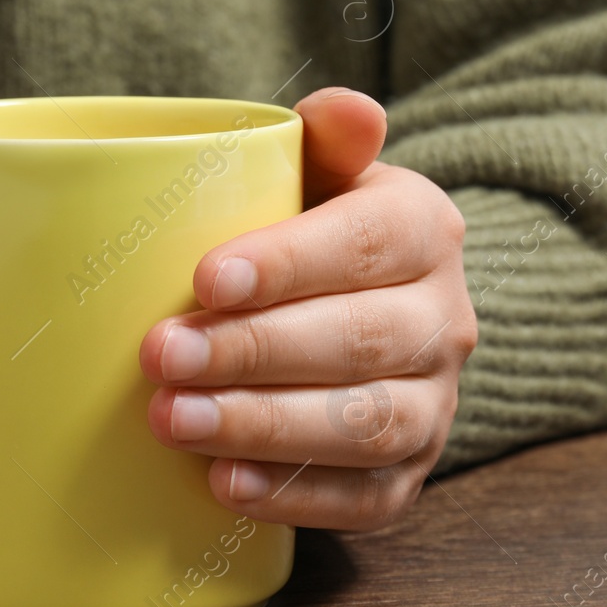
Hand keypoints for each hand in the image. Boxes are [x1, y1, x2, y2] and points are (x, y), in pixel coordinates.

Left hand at [141, 87, 475, 530]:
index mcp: (424, 230)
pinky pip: (368, 498)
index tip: (204, 280)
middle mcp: (445, 321)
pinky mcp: (408, 474)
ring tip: (173, 421)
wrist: (357, 310)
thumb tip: (347, 108)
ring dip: (265, 425)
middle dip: (253, 352)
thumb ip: (325, 140)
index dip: (288, 264)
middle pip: (360, 340)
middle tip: (161, 355)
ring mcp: (436, 406)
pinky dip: (296, 497)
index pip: (366, 244)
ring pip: (366, 424)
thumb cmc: (310, 233)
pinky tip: (224, 484)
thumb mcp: (321, 175)